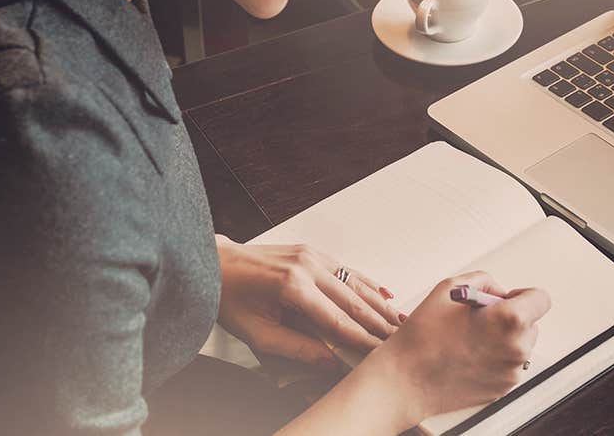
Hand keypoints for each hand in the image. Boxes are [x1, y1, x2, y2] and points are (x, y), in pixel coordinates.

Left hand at [215, 235, 403, 370]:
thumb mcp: (257, 333)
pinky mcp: (313, 252)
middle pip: (353, 300)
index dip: (361, 339)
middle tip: (400, 339)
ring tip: (399, 321)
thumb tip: (330, 362)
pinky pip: (347, 270)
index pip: (336, 320)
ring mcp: (312, 255)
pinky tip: (384, 295)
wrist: (214, 263)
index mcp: (292, 287)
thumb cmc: (230, 298)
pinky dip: (367, 284)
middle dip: (378, 322)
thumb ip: (296, 348)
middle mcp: (307, 266)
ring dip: (378, 304)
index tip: (379, 353)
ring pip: (355, 283)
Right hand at [365, 271, 550, 423]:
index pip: (541, 299)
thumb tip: (499, 292)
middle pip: (531, 323)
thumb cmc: (423, 335)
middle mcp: (517, 347)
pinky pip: (508, 365)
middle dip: (511, 318)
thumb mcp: (449, 288)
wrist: (406, 380)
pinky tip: (469, 356)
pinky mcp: (503, 388)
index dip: (523, 295)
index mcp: (510, 319)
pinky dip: (496, 358)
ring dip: (504, 339)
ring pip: (520, 345)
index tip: (508, 299)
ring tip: (470, 340)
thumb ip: (484, 281)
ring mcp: (511, 371)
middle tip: (480, 320)